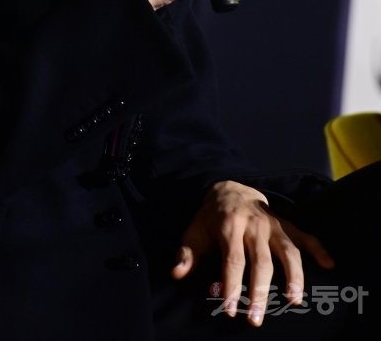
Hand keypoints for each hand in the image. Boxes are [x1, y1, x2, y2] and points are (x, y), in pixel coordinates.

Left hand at [171, 180, 334, 326]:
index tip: (229, 310)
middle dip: (259, 292)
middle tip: (257, 319)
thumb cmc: (211, 217)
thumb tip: (176, 274)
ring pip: (287, 250)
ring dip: (294, 275)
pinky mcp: (286, 224)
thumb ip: (187, 253)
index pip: (232, 260)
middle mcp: (254, 225)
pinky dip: (318, 248)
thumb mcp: (195, 230)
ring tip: (294, 300)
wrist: (230, 187)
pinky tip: (329, 264)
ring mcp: (273, 224)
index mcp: (229, 226)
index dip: (231, 286)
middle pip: (260, 261)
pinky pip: (304, 235)